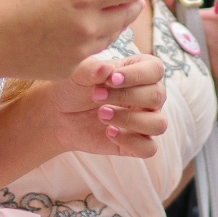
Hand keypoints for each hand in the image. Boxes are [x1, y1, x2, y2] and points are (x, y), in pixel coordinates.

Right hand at [0, 0, 170, 81]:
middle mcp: (87, 26)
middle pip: (128, 12)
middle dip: (134, 0)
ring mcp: (81, 51)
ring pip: (114, 32)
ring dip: (116, 18)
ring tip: (110, 7)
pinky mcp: (71, 68)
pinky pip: (94, 50)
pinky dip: (94, 36)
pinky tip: (83, 29)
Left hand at [48, 51, 168, 160]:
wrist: (59, 114)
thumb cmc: (75, 88)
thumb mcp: (78, 74)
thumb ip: (92, 69)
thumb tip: (105, 68)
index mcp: (139, 72)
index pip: (155, 69)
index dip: (137, 74)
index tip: (112, 79)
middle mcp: (148, 96)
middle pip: (157, 96)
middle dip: (127, 96)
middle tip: (96, 96)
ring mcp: (144, 121)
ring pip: (158, 124)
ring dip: (131, 119)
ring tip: (101, 114)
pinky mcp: (135, 143)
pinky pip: (148, 148)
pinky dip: (131, 142)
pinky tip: (109, 133)